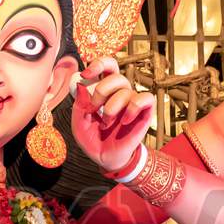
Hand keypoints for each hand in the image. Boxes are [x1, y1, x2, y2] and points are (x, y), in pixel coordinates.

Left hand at [70, 56, 154, 172]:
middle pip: (116, 75)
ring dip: (112, 107)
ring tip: (106, 123)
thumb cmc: (92, 139)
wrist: (106, 159)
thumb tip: (81, 85)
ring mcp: (132, 102)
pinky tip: (125, 121)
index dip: (99, 64)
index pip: (107, 66)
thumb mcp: (78, 123)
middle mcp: (120, 93)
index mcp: (105, 90)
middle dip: (101, 90)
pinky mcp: (144, 112)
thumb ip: (79, 104)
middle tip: (94, 108)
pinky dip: (133, 107)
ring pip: (126, 89)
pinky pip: (144, 98)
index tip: (86, 74)